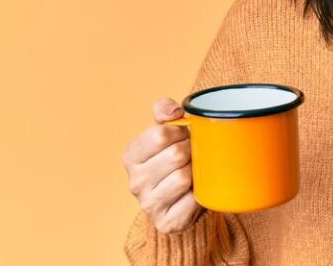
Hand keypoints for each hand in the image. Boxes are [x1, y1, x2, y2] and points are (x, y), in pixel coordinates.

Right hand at [122, 97, 205, 233]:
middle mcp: (135, 180)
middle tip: (194, 155)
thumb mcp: (166, 131)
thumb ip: (164, 110)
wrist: (181, 197)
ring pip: (183, 178)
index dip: (180, 132)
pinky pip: (192, 201)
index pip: (160, 135)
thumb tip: (174, 111)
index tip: (185, 136)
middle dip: (192, 151)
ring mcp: (148, 203)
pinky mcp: (165, 221)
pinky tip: (195, 192)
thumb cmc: (173, 158)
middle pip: (175, 155)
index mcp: (132, 155)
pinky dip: (200, 194)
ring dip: (197, 173)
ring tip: (195, 172)